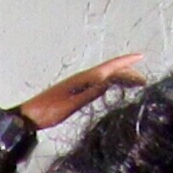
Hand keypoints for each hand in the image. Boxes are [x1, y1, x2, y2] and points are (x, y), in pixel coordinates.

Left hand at [16, 53, 145, 129]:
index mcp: (82, 79)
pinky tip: (114, 89)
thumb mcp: (69, 105)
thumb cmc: (47, 112)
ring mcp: (78, 85)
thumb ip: (88, 94)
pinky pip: (98, 84)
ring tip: (134, 84)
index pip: (109, 67)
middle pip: (109, 71)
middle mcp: (82, 79)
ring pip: (105, 77)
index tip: (141, 56)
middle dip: (128, 72)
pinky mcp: (75, 92)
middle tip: (143, 81)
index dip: (126, 62)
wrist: (28, 116)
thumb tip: (107, 82)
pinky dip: (110, 84)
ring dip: (120, 78)